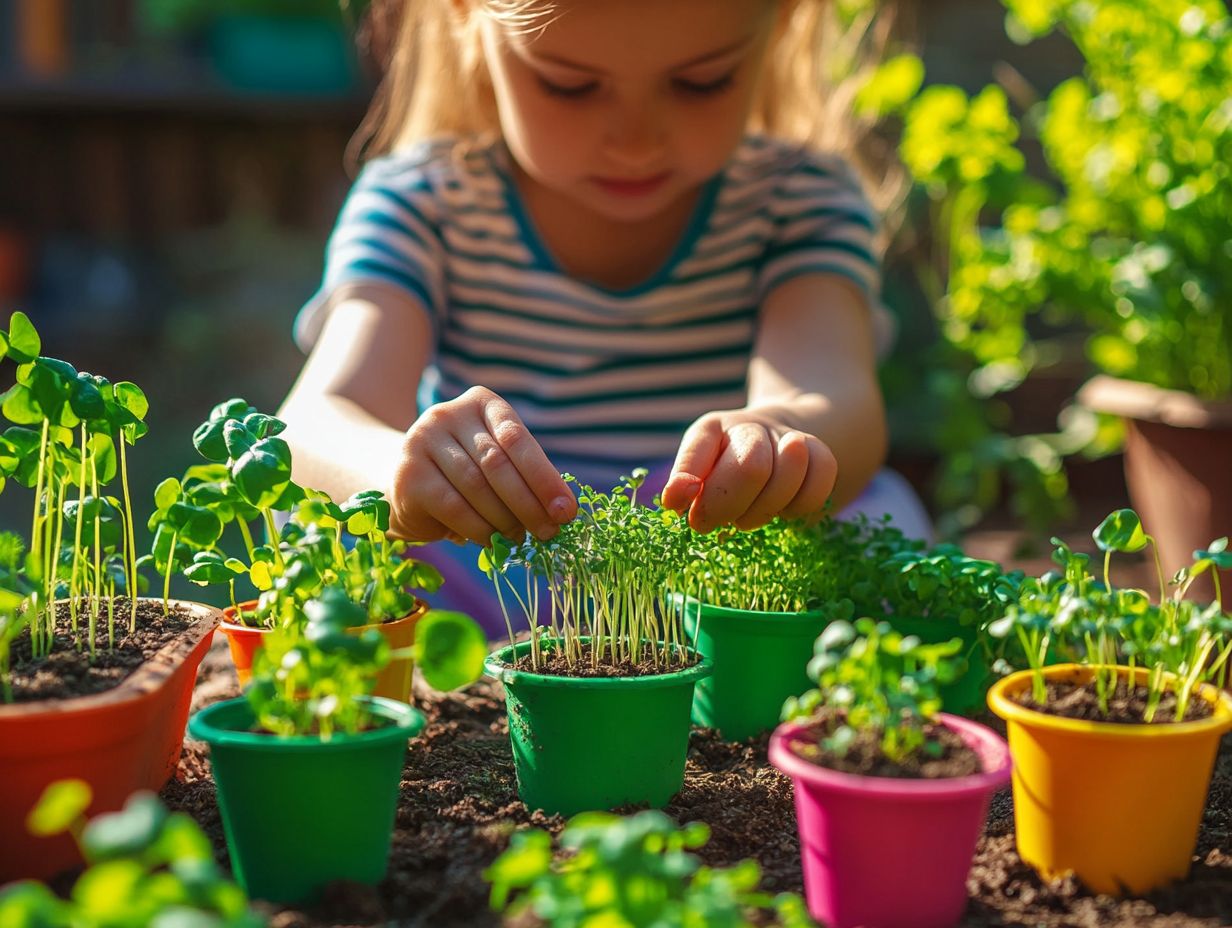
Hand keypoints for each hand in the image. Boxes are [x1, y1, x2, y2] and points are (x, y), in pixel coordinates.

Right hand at [387, 386, 577, 544]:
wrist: (410, 486)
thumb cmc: (467, 475)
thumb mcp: (498, 464)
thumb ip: (526, 476)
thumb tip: (563, 509)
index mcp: (480, 403)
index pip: (517, 438)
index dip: (545, 477)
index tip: (566, 510)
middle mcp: (448, 414)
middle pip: (497, 463)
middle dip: (529, 503)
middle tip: (548, 532)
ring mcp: (421, 441)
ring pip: (476, 487)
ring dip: (505, 519)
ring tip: (520, 538)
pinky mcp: (408, 475)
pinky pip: (453, 507)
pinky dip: (479, 529)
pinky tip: (492, 541)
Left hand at [660, 410, 836, 532]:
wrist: (771, 442)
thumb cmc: (722, 470)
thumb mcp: (695, 474)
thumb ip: (683, 485)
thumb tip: (675, 498)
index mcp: (712, 428)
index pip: (699, 450)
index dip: (689, 481)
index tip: (682, 507)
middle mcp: (751, 426)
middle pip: (752, 467)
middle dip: (732, 506)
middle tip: (719, 522)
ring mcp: (789, 437)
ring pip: (788, 476)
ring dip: (764, 511)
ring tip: (748, 517)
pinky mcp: (820, 454)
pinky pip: (819, 485)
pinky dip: (799, 508)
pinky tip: (783, 510)